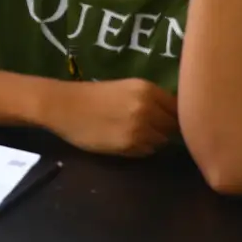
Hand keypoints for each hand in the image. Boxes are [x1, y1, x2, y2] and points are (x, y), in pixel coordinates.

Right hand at [43, 78, 178, 156]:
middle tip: (148, 129)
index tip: (165, 119)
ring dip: (152, 141)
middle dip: (164, 129)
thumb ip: (151, 100)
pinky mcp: (129, 145)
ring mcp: (140, 128)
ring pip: (161, 141)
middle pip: (173, 127)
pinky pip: (146, 151)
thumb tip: (172, 117)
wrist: (62, 106)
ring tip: (133, 136)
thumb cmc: (91, 96)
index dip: (174, 116)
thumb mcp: (126, 89)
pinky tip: (123, 142)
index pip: (178, 108)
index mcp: (148, 89)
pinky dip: (140, 149)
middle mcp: (148, 108)